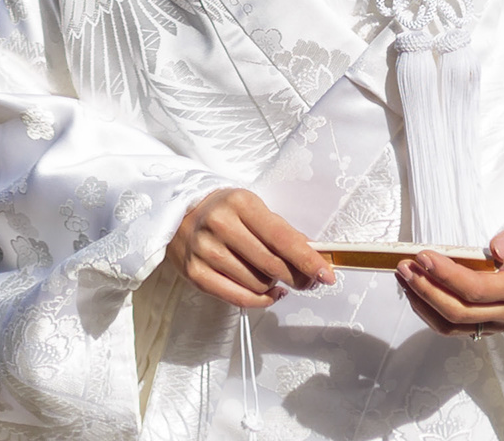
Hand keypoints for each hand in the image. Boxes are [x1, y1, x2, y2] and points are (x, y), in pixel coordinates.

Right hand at [169, 188, 334, 309]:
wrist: (177, 214)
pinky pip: (238, 298)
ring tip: (276, 278)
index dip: (307, 259)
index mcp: (240, 203)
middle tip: (307, 280)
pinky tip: (269, 293)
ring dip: (275, 286)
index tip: (326, 273)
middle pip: (272, 264)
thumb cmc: (222, 211)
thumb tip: (312, 256)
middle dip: (296, 277)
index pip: (282, 237)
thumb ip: (281, 231)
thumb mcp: (252, 208)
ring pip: (257, 284)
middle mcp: (221, 226)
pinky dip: (260, 301)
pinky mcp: (195, 274)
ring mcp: (205, 251)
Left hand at [402, 219, 503, 332]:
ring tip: (403, 276)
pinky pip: (453, 327)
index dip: (447, 275)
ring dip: (423, 303)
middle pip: (459, 312)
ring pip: (452, 325)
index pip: (477, 289)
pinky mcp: (485, 324)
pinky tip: (416, 291)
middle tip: (405, 266)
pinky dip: (430, 312)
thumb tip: (497, 247)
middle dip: (427, 290)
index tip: (424, 256)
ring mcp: (495, 323)